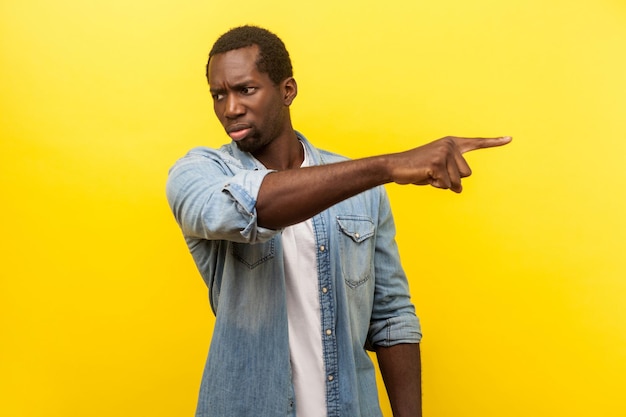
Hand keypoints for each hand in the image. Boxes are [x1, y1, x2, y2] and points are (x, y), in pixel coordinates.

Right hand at [389, 136, 511, 191]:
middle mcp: (450, 145)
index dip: (493, 142)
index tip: (510, 138)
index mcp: (451, 143)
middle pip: (466, 174)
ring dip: (442, 184)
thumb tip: (459, 189)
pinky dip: (435, 185)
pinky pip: (445, 185)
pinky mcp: (436, 163)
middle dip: (451, 180)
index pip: (476, 143)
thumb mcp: (438, 171)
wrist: (395, 166)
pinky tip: (424, 176)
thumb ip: (452, 176)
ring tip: (427, 174)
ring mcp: (443, 153)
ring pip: (456, 182)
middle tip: (433, 173)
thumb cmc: (417, 169)